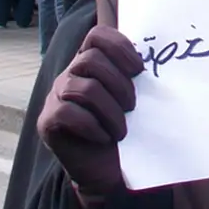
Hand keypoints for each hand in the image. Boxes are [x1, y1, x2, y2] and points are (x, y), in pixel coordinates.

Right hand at [37, 26, 143, 196]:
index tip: (139, 69)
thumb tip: (161, 55)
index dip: (120, 47)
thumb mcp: (134, 100)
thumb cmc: (125, 132)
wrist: (110, 173)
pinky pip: (68, 112)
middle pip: (90, 59)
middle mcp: (70, 74)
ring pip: (83, 88)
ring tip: (122, 130)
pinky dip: (92, 126)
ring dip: (110, 111)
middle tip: (133, 107)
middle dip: (120, 84)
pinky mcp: (48, 121)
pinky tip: (103, 137)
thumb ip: (136, 76)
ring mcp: (56, 96)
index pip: (97, 35)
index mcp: (90, 63)